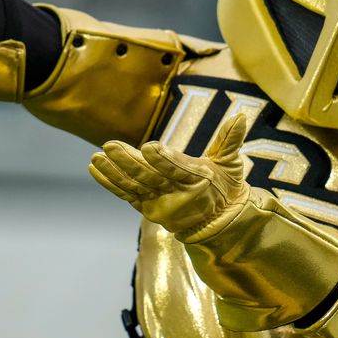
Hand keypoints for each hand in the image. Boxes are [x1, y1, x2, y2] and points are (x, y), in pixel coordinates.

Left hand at [90, 114, 250, 242]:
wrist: (218, 221)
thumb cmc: (225, 186)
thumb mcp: (231, 163)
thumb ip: (230, 140)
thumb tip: (241, 117)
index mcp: (199, 182)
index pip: (178, 170)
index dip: (163, 159)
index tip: (148, 146)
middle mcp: (177, 196)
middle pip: (150, 178)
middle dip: (128, 162)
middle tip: (110, 146)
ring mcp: (160, 205)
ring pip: (134, 187)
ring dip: (113, 172)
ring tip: (96, 157)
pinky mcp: (147, 208)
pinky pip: (126, 195)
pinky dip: (109, 182)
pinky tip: (95, 168)